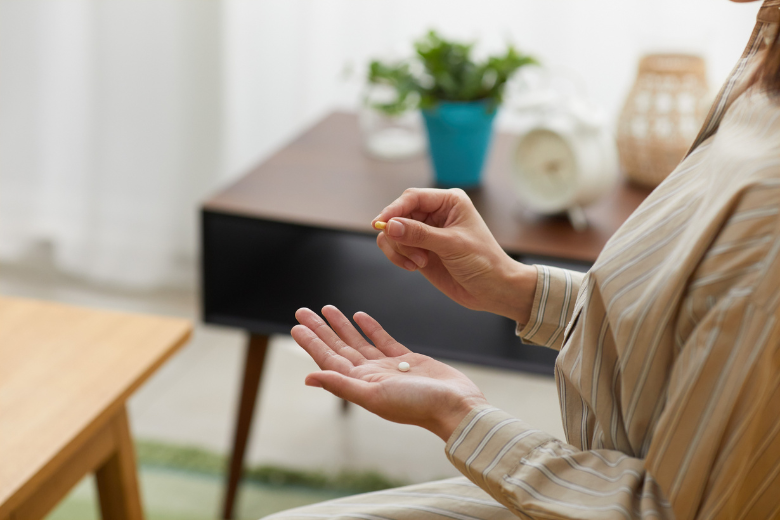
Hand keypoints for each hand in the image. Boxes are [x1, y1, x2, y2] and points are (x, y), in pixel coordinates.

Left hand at [291, 305, 488, 440]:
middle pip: (339, 347)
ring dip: (342, 326)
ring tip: (327, 308)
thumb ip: (341, 385)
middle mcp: (370, 376)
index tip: (297, 326)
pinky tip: (359, 316)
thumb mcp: (373, 396)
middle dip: (321, 329)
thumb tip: (308, 378)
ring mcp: (388, 367)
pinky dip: (370, 328)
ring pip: (358, 341)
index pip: (329, 359)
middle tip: (303, 310)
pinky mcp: (407, 360)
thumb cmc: (417, 406)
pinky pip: (382, 340)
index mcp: (360, 384)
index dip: (312, 342)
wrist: (456, 406)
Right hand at [373, 188, 536, 324]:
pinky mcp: (419, 250)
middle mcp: (435, 213)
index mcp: (448, 202)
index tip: (380, 224)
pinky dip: (399, 257)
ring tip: (420, 263)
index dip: (393, 209)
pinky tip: (415, 267)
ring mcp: (426, 232)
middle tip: (414, 255)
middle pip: (398, 215)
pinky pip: (395, 247)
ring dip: (400, 249)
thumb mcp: (451, 245)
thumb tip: (389, 226)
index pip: (412, 197)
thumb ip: (419, 234)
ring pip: (393, 232)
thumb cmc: (483, 262)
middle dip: (399, 235)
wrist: (493, 290)